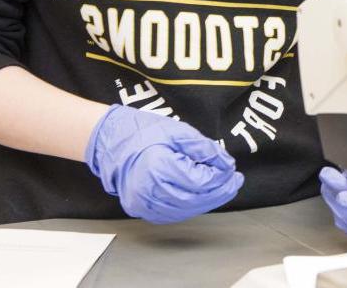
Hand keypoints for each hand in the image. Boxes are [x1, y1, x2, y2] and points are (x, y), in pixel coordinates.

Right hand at [85, 105, 242, 223]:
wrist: (111, 141)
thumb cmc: (143, 132)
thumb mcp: (179, 132)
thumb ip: (204, 149)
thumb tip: (226, 164)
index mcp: (158, 169)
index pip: (200, 181)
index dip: (220, 177)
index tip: (233, 169)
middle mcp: (148, 192)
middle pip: (194, 200)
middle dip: (219, 192)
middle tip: (234, 182)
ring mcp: (142, 204)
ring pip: (184, 211)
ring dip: (207, 201)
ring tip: (222, 188)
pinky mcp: (140, 209)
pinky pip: (171, 214)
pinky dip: (190, 207)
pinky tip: (201, 196)